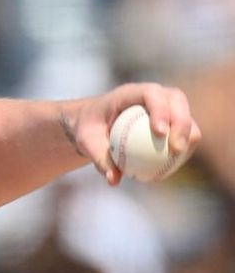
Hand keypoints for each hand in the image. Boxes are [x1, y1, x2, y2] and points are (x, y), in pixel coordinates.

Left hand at [64, 82, 200, 184]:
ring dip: (188, 136)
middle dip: (182, 122)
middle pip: (177, 99)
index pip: (151, 93)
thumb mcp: (86, 142)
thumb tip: (113, 180)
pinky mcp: (171, 120)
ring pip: (186, 115)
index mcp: (129, 93)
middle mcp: (151, 94)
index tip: (160, 133)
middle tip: (176, 149)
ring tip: (177, 159)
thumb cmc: (88, 129)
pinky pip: (185, 131)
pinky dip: (184, 146)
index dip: (160, 110)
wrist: (93, 124)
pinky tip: (174, 165)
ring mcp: (164, 105)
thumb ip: (99, 158)